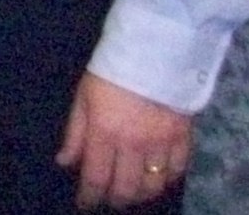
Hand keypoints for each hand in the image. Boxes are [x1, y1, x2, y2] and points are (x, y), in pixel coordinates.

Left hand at [55, 72, 190, 208]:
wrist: (154, 48)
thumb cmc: (112, 69)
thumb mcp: (84, 96)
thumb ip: (75, 133)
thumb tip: (65, 163)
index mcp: (105, 132)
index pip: (96, 178)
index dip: (89, 197)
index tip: (85, 204)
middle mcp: (133, 144)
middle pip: (126, 189)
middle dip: (115, 199)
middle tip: (110, 198)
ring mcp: (161, 142)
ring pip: (153, 185)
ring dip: (141, 194)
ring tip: (133, 191)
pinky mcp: (183, 137)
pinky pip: (177, 170)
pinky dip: (167, 179)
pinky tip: (159, 177)